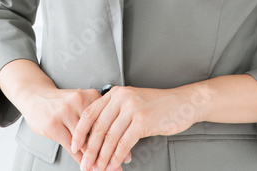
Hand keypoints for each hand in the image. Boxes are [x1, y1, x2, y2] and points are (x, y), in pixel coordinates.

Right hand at [19, 87, 133, 168]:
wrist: (35, 96)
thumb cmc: (60, 102)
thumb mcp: (81, 103)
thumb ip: (96, 117)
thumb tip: (116, 138)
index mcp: (90, 95)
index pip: (108, 121)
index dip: (119, 140)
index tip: (126, 154)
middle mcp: (79, 102)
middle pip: (98, 132)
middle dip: (108, 152)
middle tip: (117, 166)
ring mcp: (65, 113)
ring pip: (85, 141)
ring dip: (95, 158)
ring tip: (102, 168)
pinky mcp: (54, 124)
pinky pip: (71, 145)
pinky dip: (80, 158)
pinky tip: (86, 165)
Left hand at [69, 85, 202, 170]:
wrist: (183, 103)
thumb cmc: (158, 106)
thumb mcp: (132, 103)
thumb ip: (116, 113)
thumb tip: (98, 135)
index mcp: (115, 94)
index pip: (90, 113)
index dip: (80, 131)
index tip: (74, 146)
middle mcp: (121, 98)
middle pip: (98, 127)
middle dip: (89, 149)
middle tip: (84, 163)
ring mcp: (132, 109)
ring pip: (110, 137)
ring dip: (102, 156)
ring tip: (97, 168)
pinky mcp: (143, 121)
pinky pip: (124, 142)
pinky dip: (116, 156)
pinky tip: (113, 165)